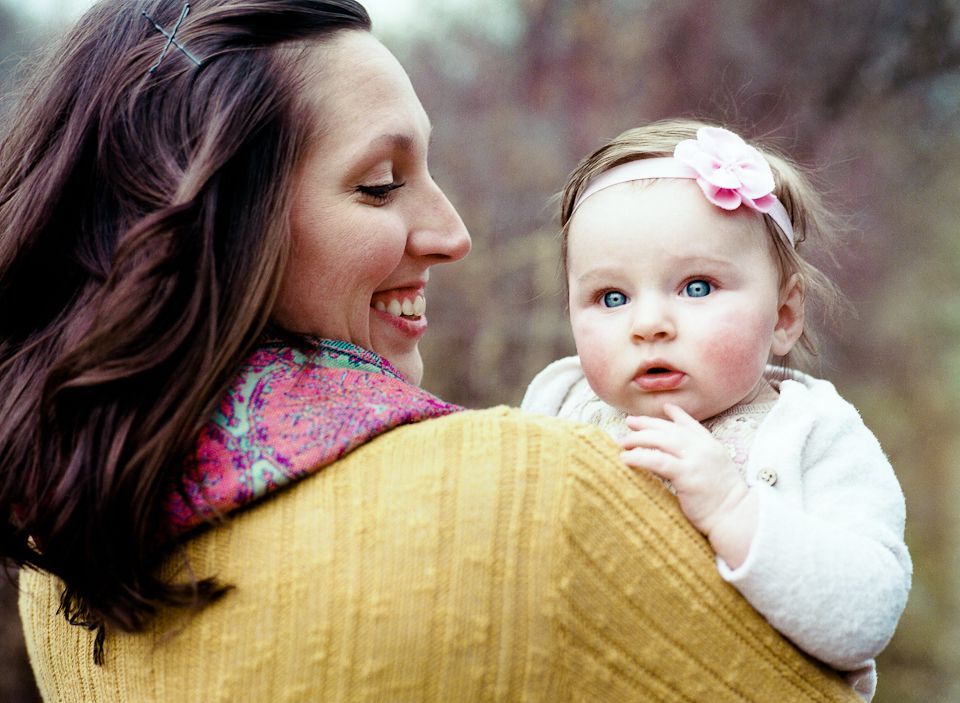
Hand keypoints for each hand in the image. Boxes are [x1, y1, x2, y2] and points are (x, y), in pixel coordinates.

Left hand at [618, 403, 757, 566]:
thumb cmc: (723, 499)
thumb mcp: (716, 468)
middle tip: (629, 423)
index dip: (675, 415)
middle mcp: (703, 448)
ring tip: (622, 442)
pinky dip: (639, 457)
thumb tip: (677, 452)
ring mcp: (695, 460)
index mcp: (711, 445)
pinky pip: (657, 461)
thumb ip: (700, 455)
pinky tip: (626, 459)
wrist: (735, 516)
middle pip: (669, 429)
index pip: (690, 424)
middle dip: (647, 424)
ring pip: (661, 441)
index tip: (663, 408)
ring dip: (638, 439)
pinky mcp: (686, 475)